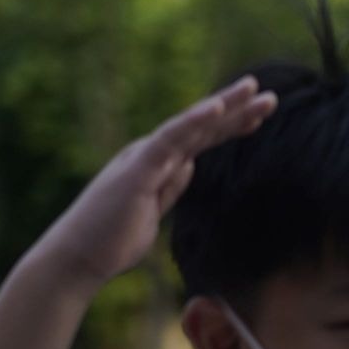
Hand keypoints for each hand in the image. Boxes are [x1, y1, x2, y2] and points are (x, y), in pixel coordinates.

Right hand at [31, 78, 276, 290]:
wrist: (79, 258)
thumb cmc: (111, 240)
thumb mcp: (152, 211)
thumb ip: (169, 187)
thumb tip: (189, 165)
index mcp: (156, 165)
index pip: (200, 141)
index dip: (228, 127)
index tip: (257, 117)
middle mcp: (151, 155)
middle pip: (200, 128)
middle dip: (235, 110)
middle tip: (269, 95)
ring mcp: (144, 159)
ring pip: (190, 126)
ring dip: (223, 107)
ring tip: (253, 89)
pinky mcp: (138, 169)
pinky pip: (169, 140)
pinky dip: (193, 121)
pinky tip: (216, 107)